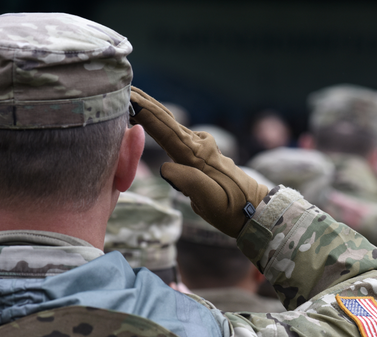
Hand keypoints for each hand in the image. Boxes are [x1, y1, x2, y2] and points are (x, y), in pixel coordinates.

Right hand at [130, 87, 268, 237]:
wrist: (254, 209)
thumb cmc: (231, 207)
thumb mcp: (210, 201)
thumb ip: (188, 182)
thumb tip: (164, 168)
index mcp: (197, 156)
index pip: (166, 131)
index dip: (146, 114)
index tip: (128, 98)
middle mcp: (198, 145)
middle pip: (167, 120)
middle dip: (144, 103)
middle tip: (122, 87)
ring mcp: (201, 146)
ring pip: (171, 124)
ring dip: (151, 109)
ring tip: (131, 96)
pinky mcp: (202, 151)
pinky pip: (176, 133)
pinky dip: (161, 122)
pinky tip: (152, 117)